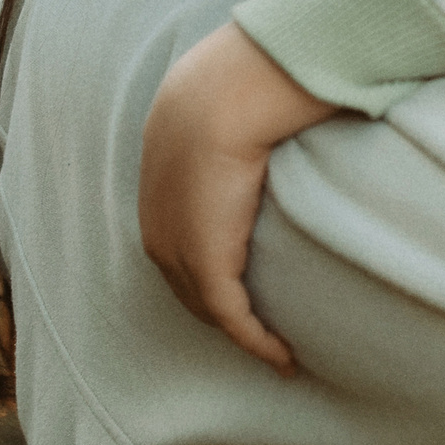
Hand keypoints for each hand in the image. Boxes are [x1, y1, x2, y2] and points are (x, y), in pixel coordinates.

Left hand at [138, 22, 339, 372]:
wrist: (223, 98)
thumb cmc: (237, 82)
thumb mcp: (225, 92)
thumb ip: (242, 104)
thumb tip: (278, 87)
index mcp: (158, 186)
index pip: (180, 241)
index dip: (209, 264)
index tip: (247, 277)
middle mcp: (159, 228)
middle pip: (189, 286)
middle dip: (223, 310)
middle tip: (265, 329)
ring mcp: (179, 254)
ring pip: (211, 309)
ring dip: (245, 333)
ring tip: (280, 352)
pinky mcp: (209, 271)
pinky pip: (235, 322)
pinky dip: (260, 345)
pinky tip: (287, 361)